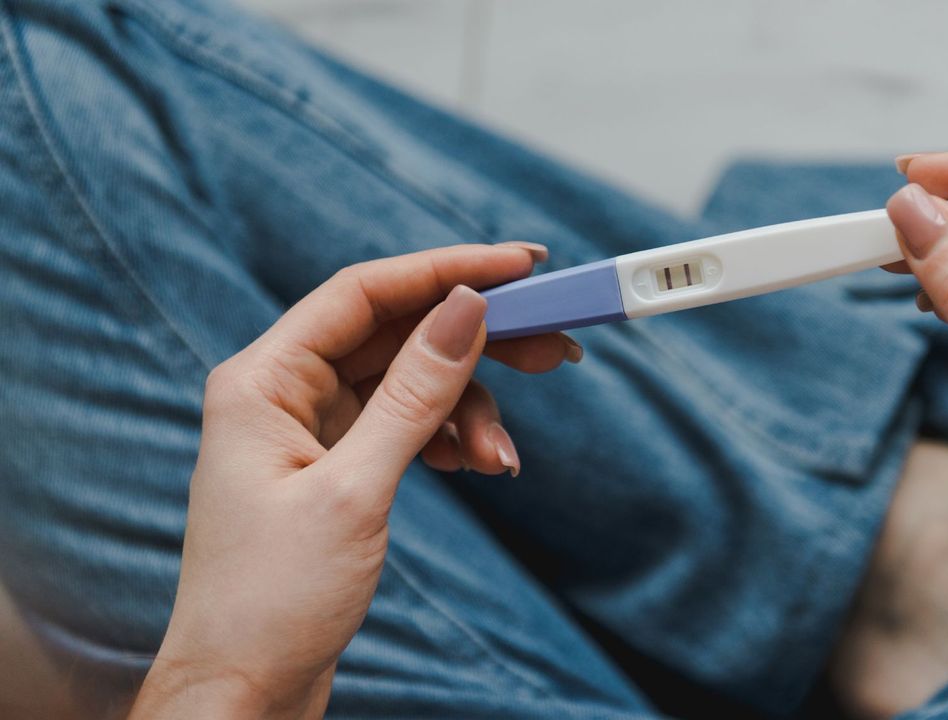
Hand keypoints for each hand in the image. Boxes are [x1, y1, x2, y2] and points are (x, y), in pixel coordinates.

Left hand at [130, 243, 576, 717]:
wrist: (244, 691)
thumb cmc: (272, 601)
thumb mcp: (355, 491)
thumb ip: (415, 395)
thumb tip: (467, 309)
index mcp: (262, 380)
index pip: (365, 292)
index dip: (448, 270)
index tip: (523, 266)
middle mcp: (284, 392)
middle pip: (397, 333)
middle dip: (477, 341)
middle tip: (553, 349)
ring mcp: (310, 429)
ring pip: (411, 384)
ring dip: (469, 412)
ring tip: (502, 462)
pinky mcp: (336, 464)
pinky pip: (407, 425)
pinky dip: (450, 439)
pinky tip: (477, 466)